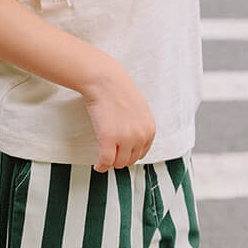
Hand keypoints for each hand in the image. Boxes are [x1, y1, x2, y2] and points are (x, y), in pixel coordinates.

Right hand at [79, 55, 155, 171]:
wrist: (105, 80)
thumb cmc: (118, 91)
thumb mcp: (139, 110)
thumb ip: (139, 126)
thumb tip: (132, 140)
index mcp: (150, 129)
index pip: (142, 153)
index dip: (130, 154)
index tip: (122, 154)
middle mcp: (141, 136)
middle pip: (131, 160)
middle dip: (120, 159)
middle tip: (110, 155)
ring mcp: (126, 138)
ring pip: (119, 163)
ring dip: (111, 163)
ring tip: (104, 158)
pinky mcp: (109, 139)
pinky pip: (106, 161)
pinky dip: (101, 166)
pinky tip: (97, 166)